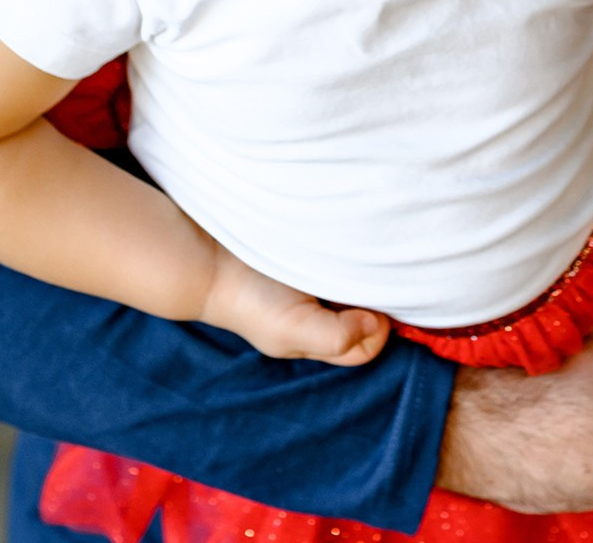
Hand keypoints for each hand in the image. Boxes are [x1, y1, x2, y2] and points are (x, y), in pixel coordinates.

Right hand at [204, 250, 388, 367]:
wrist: (213, 260)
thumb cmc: (250, 301)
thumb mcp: (292, 329)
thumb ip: (337, 337)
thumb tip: (375, 322)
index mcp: (321, 340)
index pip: (367, 346)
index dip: (379, 328)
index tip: (372, 302)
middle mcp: (323, 317)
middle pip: (369, 317)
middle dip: (377, 300)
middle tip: (368, 276)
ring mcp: (318, 289)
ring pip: (360, 289)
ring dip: (363, 274)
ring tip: (352, 260)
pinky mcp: (313, 259)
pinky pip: (344, 262)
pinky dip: (349, 254)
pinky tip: (338, 246)